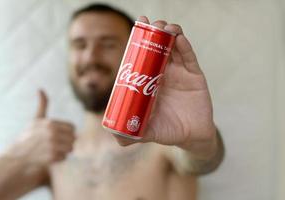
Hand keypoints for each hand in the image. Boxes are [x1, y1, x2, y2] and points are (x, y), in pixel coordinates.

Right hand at [8, 90, 75, 169]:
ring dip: (64, 150)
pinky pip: (64, 157)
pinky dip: (59, 158)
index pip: (72, 127)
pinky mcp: (52, 157)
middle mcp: (52, 134)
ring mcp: (52, 146)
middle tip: (56, 144)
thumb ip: (42, 105)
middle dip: (67, 141)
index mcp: (50, 124)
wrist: (17, 156)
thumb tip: (40, 89)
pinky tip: (49, 156)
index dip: (67, 132)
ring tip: (53, 149)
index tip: (59, 135)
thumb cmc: (28, 136)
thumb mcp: (36, 119)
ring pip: (71, 148)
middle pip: (73, 138)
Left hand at [115, 16, 217, 159]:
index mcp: (151, 82)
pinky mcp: (195, 76)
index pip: (144, 58)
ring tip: (164, 27)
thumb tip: (114, 137)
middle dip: (155, 33)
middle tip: (150, 23)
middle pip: (159, 47)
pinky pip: (190, 58)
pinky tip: (180, 38)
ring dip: (170, 34)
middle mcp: (165, 74)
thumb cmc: (168, 131)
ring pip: (175, 48)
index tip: (137, 28)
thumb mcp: (147, 132)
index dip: (140, 43)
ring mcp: (180, 73)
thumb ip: (130, 135)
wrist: (193, 137)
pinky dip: (185, 47)